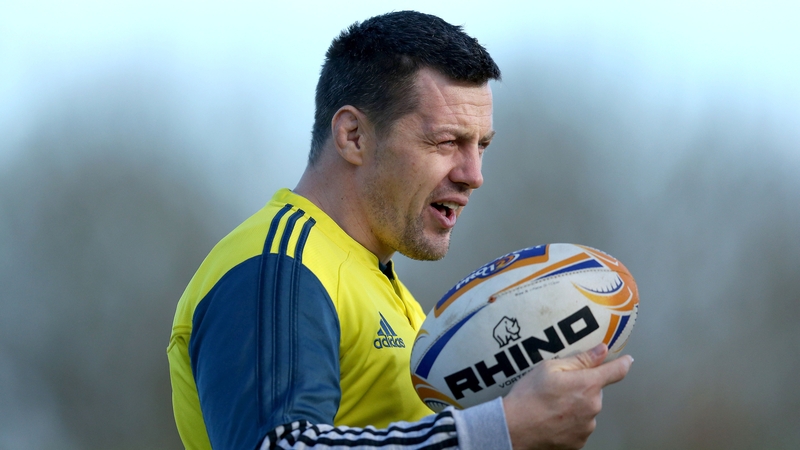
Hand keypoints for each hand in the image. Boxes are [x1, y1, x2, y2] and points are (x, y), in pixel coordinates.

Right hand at [502, 343, 632, 449]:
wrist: (514, 428)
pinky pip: (579, 427)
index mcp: (588, 385)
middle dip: (581, 388)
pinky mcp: (579, 442)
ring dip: (575, 407)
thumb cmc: (529, 396)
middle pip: (594, 391)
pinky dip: (569, 423)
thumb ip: (580, 359)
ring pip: (587, 410)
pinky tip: (552, 419)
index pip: (616, 371)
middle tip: (558, 388)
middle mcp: (593, 407)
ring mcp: (587, 427)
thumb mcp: (550, 368)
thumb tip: (602, 350)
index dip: (622, 364)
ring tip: (550, 406)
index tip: (627, 361)